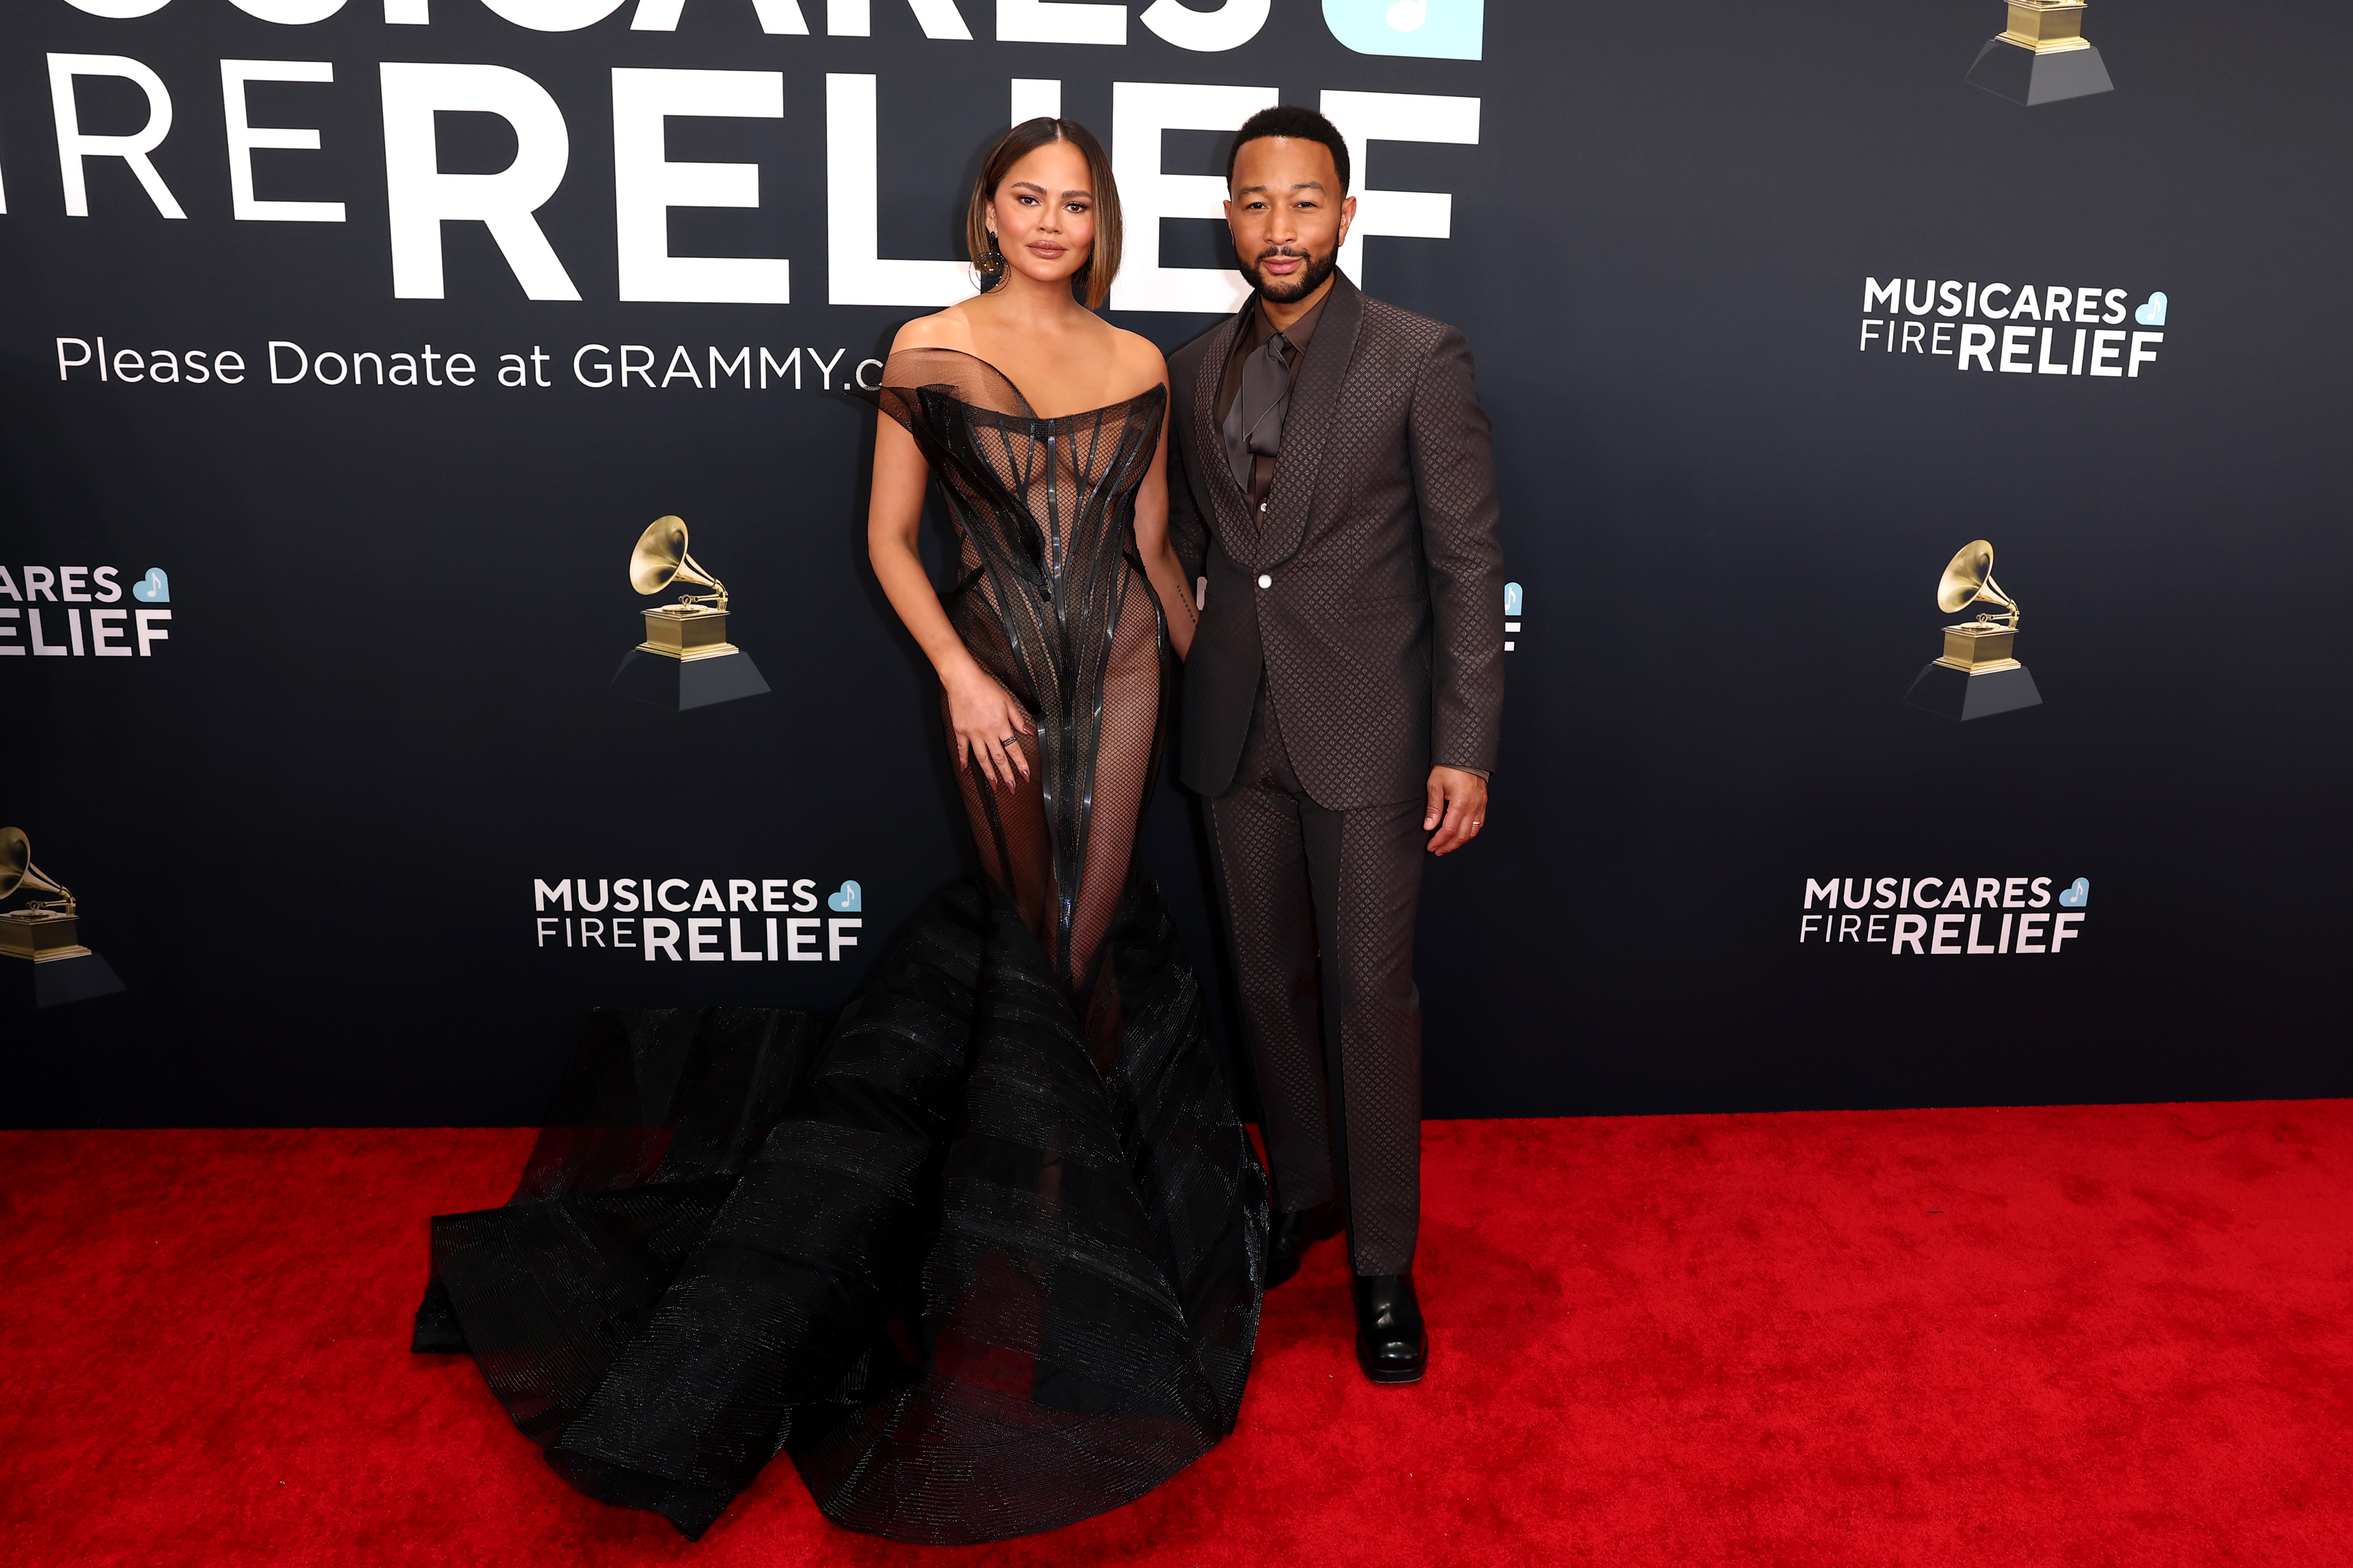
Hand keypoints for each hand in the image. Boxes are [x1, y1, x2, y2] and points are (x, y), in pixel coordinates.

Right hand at [944, 662, 1032, 791]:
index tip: (1025, 775)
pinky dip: (964, 760)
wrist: (963, 680)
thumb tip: (1028, 731)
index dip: (1021, 764)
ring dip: (989, 774)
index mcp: (1001, 725)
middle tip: (1011, 788)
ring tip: (994, 785)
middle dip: (1007, 775)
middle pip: (999, 759)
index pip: (1014, 749)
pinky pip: (962, 749)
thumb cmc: (985, 687)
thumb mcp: (1007, 700)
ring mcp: (973, 734)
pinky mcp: (960, 731)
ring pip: (982, 758)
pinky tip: (966, 770)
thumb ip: (1017, 719)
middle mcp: (987, 733)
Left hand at [1424, 766, 1487, 855]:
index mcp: (1460, 803)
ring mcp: (1480, 806)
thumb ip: (1434, 808)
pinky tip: (1462, 835)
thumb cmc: (1450, 767)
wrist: (1465, 756)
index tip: (1431, 846)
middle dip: (1449, 846)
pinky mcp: (1483, 804)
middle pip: (1462, 836)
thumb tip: (1429, 826)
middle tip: (1438, 851)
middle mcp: (1473, 807)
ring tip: (1448, 846)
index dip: (1439, 841)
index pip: (1449, 830)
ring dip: (1459, 842)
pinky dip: (1470, 833)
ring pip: (1472, 832)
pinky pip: (1479, 824)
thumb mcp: (1435, 785)